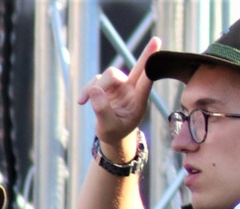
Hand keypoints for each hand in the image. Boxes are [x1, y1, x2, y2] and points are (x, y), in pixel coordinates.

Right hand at [77, 36, 159, 152]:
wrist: (112, 135)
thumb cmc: (114, 132)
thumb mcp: (108, 128)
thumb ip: (102, 111)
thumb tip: (94, 90)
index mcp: (138, 101)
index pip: (145, 79)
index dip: (150, 62)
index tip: (157, 43)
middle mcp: (131, 89)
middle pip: (120, 74)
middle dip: (120, 72)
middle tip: (152, 45)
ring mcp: (120, 85)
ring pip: (106, 76)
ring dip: (95, 87)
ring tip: (85, 101)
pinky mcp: (108, 84)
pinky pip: (95, 81)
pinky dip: (87, 90)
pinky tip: (82, 102)